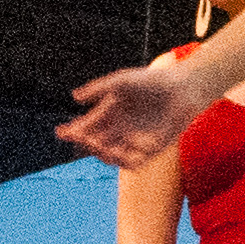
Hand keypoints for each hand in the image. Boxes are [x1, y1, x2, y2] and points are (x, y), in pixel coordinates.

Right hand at [60, 63, 205, 168]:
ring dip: (102, 153)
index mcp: (107, 115)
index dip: (72, 132)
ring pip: (110, 156)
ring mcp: (133, 141)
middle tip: (84, 137)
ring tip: (100, 144)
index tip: (62, 132)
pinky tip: (120, 152)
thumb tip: (75, 97)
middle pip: (94, 145)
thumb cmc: (151, 81)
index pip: (85, 128)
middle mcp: (117, 131)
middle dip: (86, 143)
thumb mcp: (121, 81)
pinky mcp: (150, 150)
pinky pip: (133, 162)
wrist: (182, 89)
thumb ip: (99, 88)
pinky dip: (124, 161)